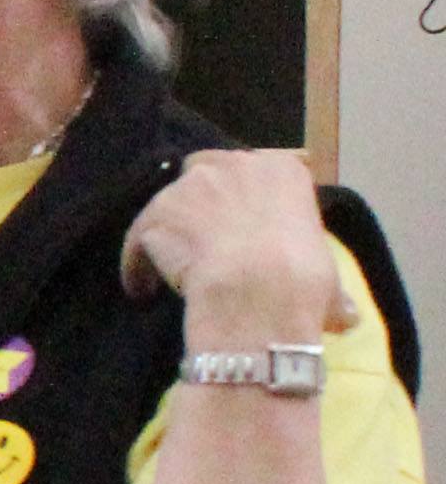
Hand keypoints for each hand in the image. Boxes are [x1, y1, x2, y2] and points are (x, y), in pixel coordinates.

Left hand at [122, 149, 354, 349]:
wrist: (260, 290)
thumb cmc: (304, 282)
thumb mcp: (330, 283)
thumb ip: (333, 293)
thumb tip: (347, 318)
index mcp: (283, 170)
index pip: (254, 173)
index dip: (242, 200)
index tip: (240, 228)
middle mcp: (234, 165)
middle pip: (204, 173)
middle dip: (198, 202)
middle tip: (200, 240)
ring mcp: (190, 186)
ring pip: (167, 205)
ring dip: (166, 233)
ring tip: (166, 271)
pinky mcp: (155, 215)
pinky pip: (139, 238)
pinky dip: (136, 263)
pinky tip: (140, 289)